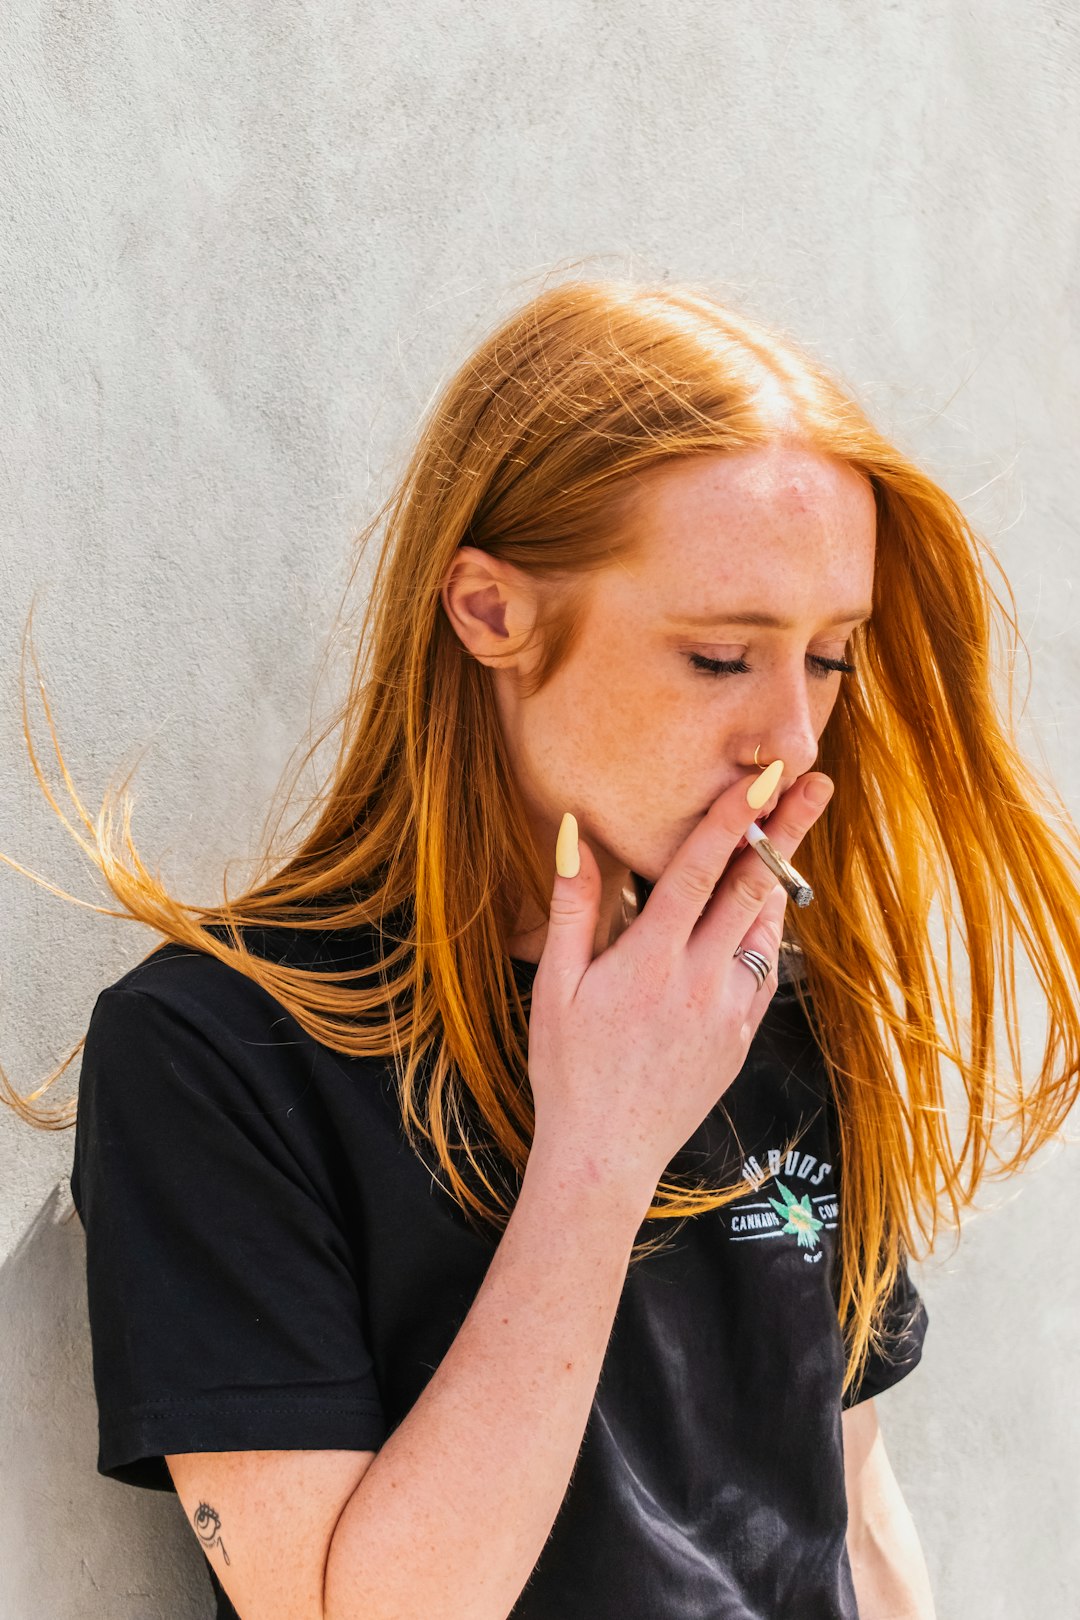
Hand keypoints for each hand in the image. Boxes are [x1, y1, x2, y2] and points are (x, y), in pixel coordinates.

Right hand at [526, 771, 833, 1206]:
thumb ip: (574, 906)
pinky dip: (765, 932)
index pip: (701, 869)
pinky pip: (762, 970)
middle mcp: (700, 979)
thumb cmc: (568, 1068)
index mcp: (651, 959)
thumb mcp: (555, 985)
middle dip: (787, 829)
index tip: (765, 778)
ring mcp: (729, 1010)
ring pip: (764, 926)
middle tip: (815, 782)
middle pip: (753, 887)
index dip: (734, 818)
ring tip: (794, 830)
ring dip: (780, 875)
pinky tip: (762, 911)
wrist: (606, 1154)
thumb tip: (574, 833)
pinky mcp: (741, 1036)